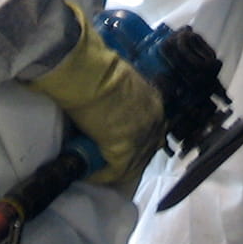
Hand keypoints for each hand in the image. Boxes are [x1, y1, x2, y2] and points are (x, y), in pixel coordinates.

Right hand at [22, 3, 164, 189]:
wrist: (88, 72)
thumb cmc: (97, 69)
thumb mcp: (119, 82)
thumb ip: (121, 97)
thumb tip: (109, 106)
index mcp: (153, 103)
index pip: (151, 131)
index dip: (136, 141)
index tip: (118, 145)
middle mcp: (154, 123)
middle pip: (146, 151)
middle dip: (128, 158)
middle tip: (106, 161)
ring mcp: (142, 138)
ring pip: (132, 165)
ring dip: (113, 168)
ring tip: (94, 168)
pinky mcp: (125, 151)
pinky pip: (115, 172)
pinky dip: (101, 174)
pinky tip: (88, 173)